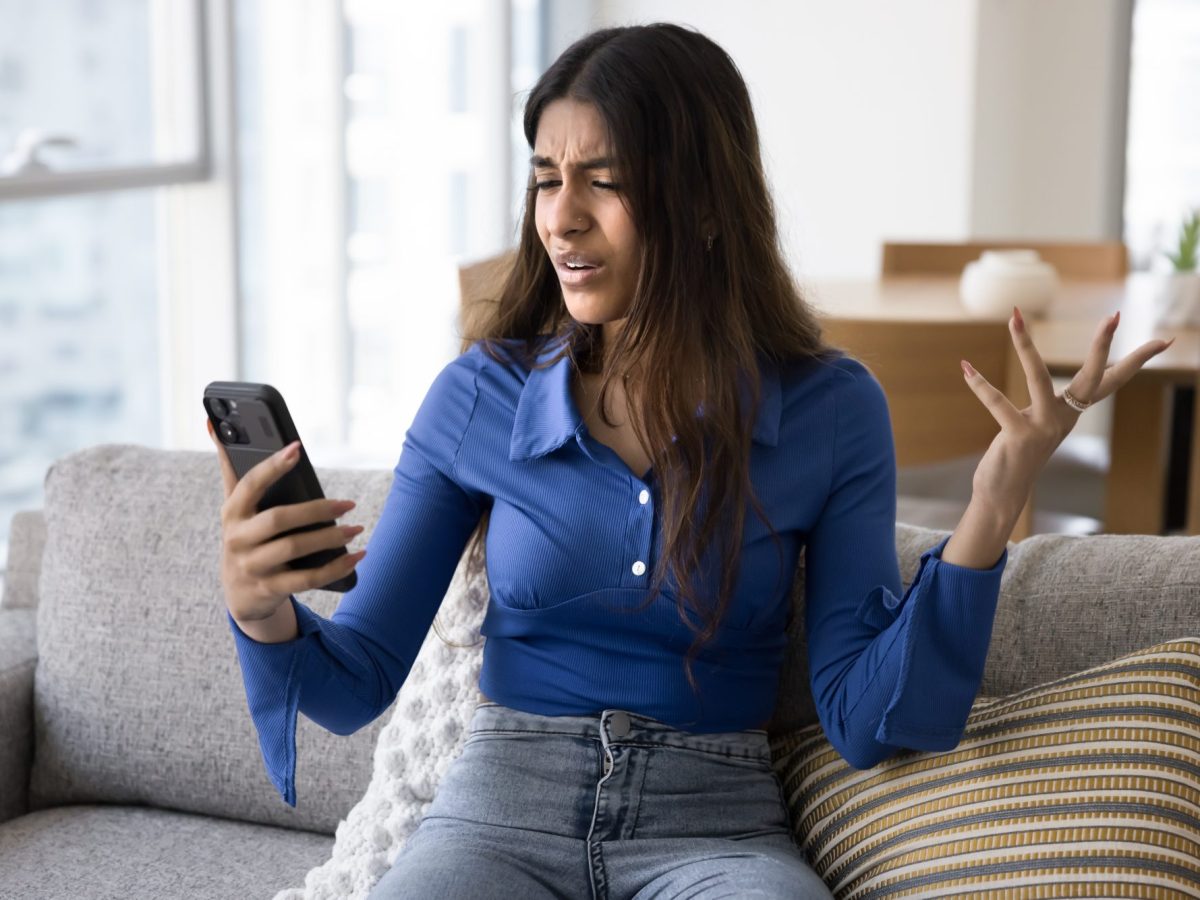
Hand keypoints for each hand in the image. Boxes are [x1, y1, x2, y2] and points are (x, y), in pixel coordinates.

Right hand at [207, 418, 365, 620]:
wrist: (240, 594)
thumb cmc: (245, 537)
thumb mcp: (235, 506)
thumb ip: (230, 467)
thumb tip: (212, 420)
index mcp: (232, 512)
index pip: (250, 484)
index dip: (273, 466)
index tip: (297, 448)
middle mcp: (238, 539)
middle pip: (279, 519)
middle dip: (317, 510)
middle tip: (348, 504)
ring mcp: (253, 567)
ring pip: (295, 548)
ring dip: (331, 538)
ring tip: (355, 529)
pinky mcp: (270, 589)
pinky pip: (307, 579)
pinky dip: (336, 567)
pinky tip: (356, 556)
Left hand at [960, 306, 1174, 514]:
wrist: (1002, 495)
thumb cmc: (1018, 456)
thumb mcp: (1039, 425)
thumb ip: (1049, 406)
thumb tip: (1055, 388)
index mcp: (1071, 413)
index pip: (1110, 381)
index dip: (1136, 360)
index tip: (1164, 338)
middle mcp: (1063, 419)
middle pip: (1093, 377)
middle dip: (1103, 345)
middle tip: (1114, 315)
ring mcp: (1043, 428)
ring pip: (1038, 378)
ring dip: (1024, 345)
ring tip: (1015, 317)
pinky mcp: (1019, 436)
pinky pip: (998, 403)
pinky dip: (980, 385)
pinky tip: (966, 368)